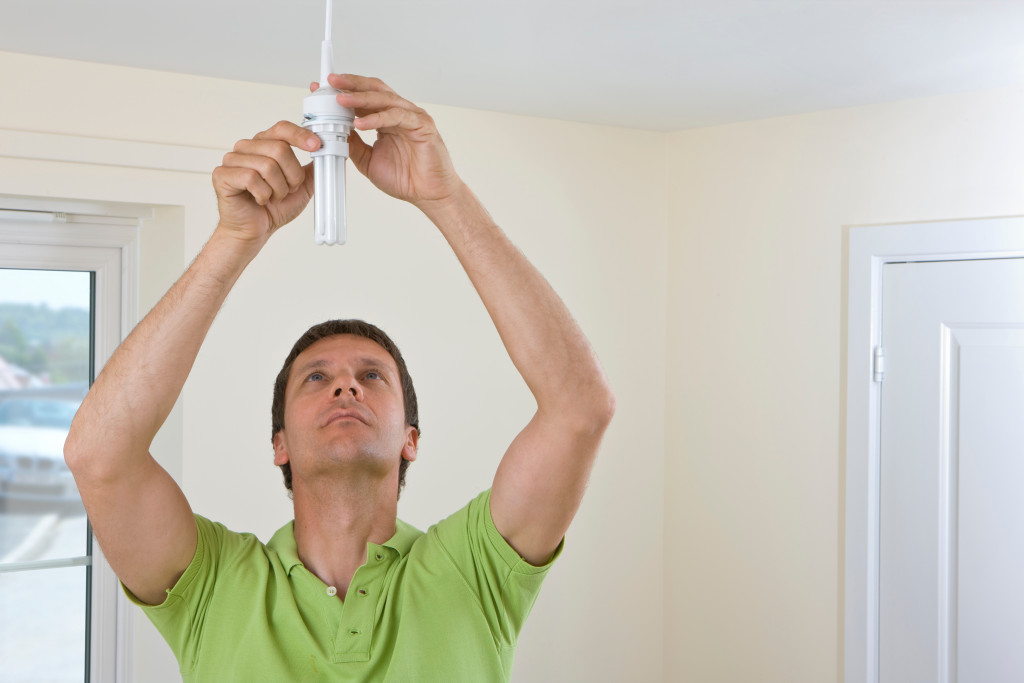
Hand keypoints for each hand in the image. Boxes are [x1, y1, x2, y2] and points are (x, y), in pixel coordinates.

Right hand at [212, 121, 320, 242]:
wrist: (254, 230)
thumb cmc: (273, 208)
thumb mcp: (302, 188)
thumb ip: (312, 169)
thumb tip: (328, 154)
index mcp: (264, 144)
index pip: (282, 129)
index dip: (300, 136)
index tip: (316, 146)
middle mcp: (247, 148)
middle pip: (279, 149)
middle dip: (292, 176)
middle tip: (287, 190)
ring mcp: (232, 160)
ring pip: (267, 166)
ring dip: (278, 189)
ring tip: (272, 197)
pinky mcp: (222, 175)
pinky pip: (251, 179)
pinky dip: (262, 194)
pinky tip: (260, 200)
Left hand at [311, 74, 462, 208]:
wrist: (429, 195)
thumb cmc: (406, 179)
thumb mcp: (368, 161)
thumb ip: (353, 144)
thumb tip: (335, 131)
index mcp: (387, 119)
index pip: (364, 97)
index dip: (344, 91)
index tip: (323, 88)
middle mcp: (400, 113)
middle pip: (374, 90)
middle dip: (351, 84)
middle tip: (331, 82)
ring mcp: (412, 117)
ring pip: (384, 99)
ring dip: (360, 98)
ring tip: (341, 101)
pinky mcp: (422, 125)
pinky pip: (397, 116)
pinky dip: (377, 118)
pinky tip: (360, 122)